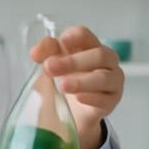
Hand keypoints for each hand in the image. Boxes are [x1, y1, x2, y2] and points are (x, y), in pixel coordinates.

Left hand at [30, 25, 123, 148]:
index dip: (74, 36)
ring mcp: (112, 81)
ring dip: (82, 81)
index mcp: (89, 47)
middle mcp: (105, 61)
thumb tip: (36, 52)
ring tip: (63, 86)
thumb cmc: (63, 82)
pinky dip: (92, 97)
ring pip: (104, 77)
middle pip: (99, 55)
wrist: (69, 112)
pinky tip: (79, 98)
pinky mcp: (112, 101)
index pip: (86, 36)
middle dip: (74, 61)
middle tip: (50, 68)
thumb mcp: (51, 67)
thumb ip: (46, 54)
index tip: (61, 41)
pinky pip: (106, 98)